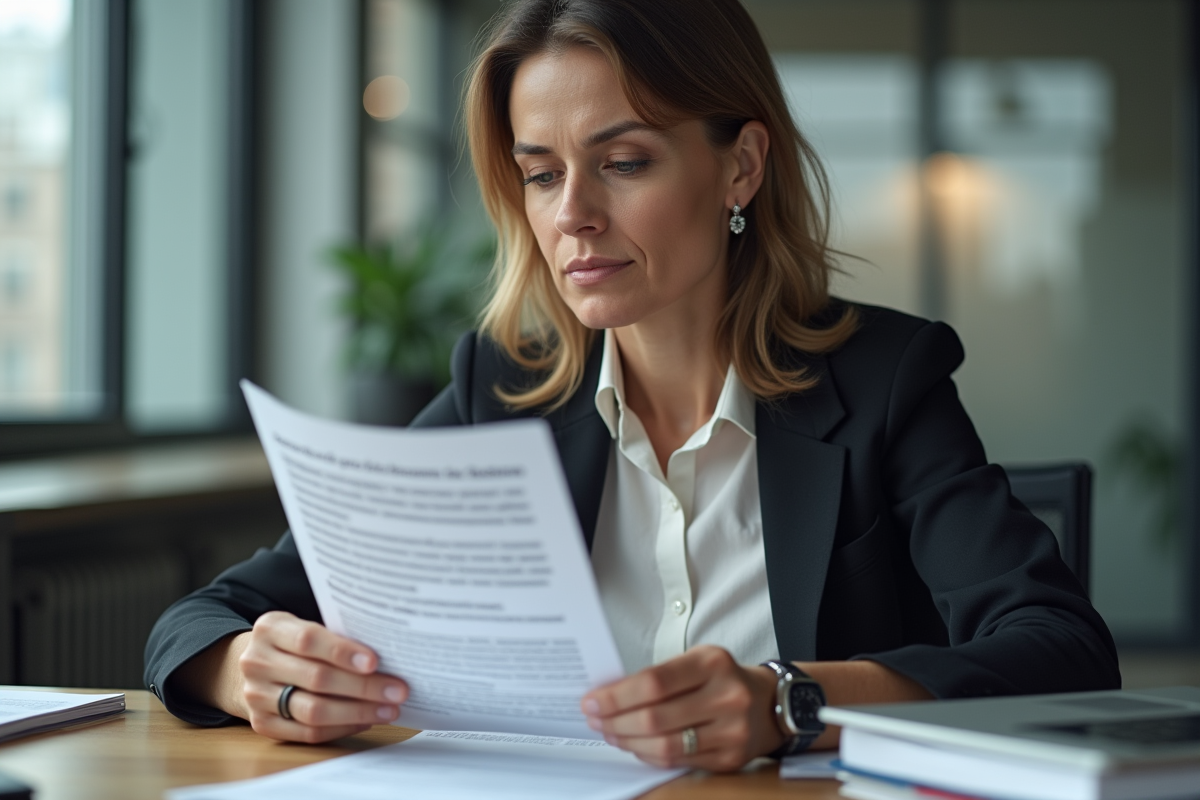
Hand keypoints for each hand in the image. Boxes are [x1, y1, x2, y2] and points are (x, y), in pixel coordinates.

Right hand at [234, 611, 409, 742]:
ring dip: (357, 712)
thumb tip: (386, 657)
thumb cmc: (295, 642)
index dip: (343, 652)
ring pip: (313, 711)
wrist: (256, 664)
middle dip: (363, 686)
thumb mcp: (305, 626)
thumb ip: (335, 636)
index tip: (375, 662)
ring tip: (388, 709)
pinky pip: (307, 733)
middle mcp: (257, 662)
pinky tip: (365, 721)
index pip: (308, 640)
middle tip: (398, 690)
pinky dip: (341, 728)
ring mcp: (256, 696)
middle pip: (316, 679)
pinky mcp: (262, 724)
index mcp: (270, 628)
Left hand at [580, 645, 782, 771]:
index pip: (653, 682)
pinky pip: (679, 761)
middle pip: (655, 718)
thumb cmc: (722, 679)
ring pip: (665, 746)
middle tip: (594, 719)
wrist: (769, 703)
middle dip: (615, 721)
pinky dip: (650, 755)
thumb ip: (658, 676)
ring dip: (628, 741)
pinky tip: (635, 745)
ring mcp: (731, 731)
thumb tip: (609, 694)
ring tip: (610, 733)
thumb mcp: (697, 661)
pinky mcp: (730, 758)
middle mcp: (726, 696)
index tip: (592, 700)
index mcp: (712, 663)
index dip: (616, 696)